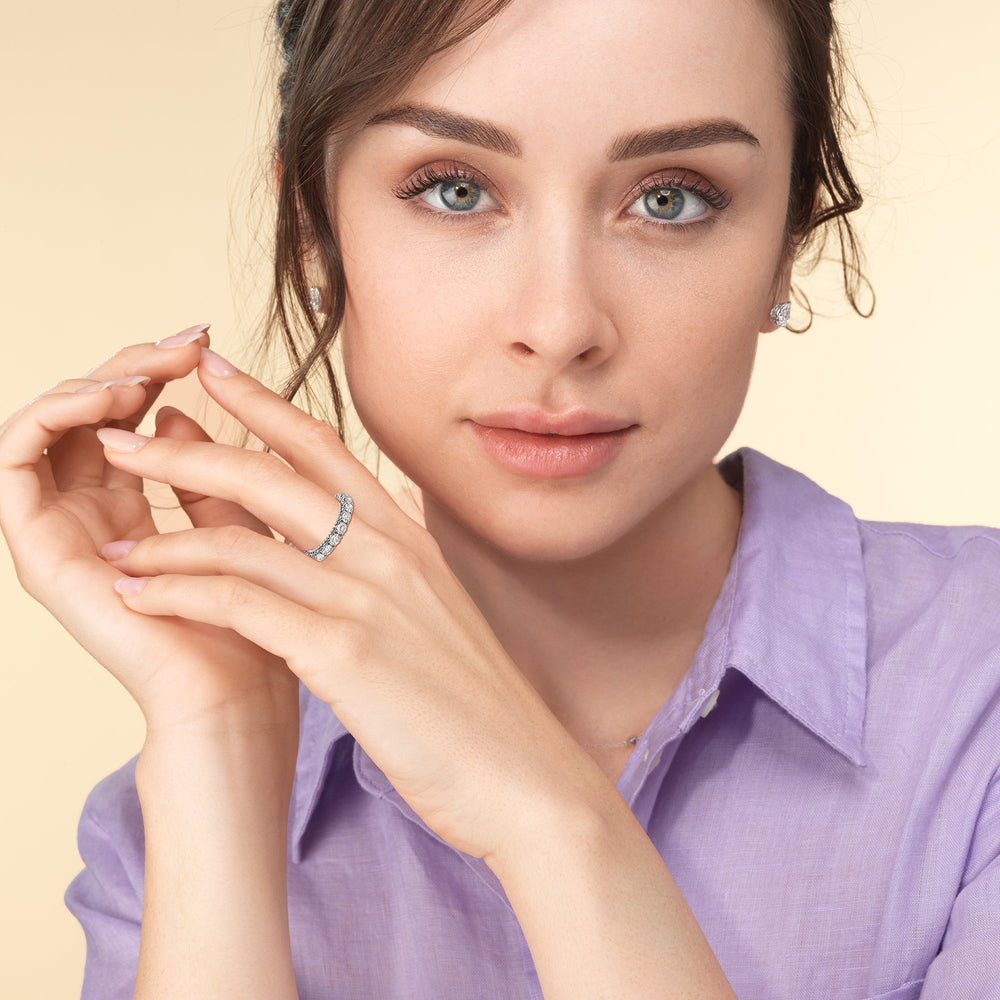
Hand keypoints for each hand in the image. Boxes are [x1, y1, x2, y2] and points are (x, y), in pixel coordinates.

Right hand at [0, 330, 298, 739]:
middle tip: (183, 343)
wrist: (239, 697)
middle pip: (87, 414)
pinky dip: (57, 413)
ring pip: (50, 423)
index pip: (126, 419)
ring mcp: (59, 531)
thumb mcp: (237, 525)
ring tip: (150, 368)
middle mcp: (89, 516)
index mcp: (132, 511)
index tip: (205, 341)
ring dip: (98, 381)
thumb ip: (207, 472)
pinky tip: (114, 398)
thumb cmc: (253, 620)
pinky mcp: (37, 548)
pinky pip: (16, 458)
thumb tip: (177, 410)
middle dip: (132, 367)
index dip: (155, 372)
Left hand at [95, 349, 598, 861]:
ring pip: (245, 539)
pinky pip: (242, 605)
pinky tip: (140, 598)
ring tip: (112, 545)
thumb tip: (369, 529)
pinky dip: (182, 595)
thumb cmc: (478, 703)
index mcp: (410, 538)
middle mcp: (389, 553)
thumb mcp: (440, 612)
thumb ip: (398, 565)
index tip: (212, 372)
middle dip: (189, 452)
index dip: (263, 402)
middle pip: (272, 475)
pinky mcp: (345, 654)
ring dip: (166, 537)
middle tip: (126, 437)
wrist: (525, 774)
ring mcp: (368, 599)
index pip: (325, 448)